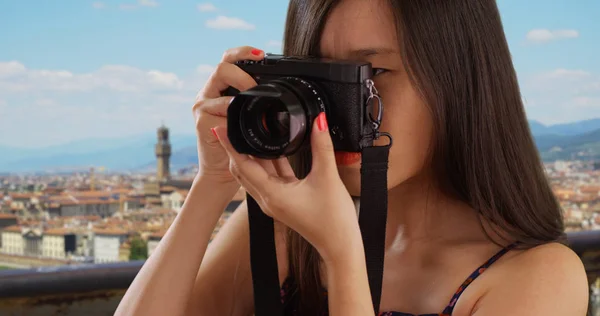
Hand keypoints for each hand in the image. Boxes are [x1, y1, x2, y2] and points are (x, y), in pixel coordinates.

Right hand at [192, 46, 263, 184]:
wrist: (225, 171)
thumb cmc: (243, 145)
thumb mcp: (253, 119)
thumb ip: (260, 104)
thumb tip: (288, 91)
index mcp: (223, 88)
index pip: (230, 60)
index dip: (244, 52)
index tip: (262, 54)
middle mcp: (210, 93)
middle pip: (222, 66)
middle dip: (242, 71)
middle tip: (256, 83)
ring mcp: (203, 106)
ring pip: (218, 82)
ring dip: (239, 87)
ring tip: (254, 96)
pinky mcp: (201, 122)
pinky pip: (217, 110)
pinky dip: (232, 111)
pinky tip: (242, 115)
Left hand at [212, 112, 361, 261]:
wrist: (340, 245)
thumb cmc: (333, 219)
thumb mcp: (327, 177)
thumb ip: (322, 146)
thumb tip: (318, 121)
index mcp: (272, 195)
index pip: (243, 166)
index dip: (231, 146)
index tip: (221, 129)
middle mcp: (268, 199)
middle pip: (243, 171)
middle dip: (236, 149)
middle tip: (233, 127)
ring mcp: (275, 202)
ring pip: (256, 175)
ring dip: (252, 156)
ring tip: (251, 134)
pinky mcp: (284, 202)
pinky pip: (271, 179)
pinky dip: (269, 164)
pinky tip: (275, 149)